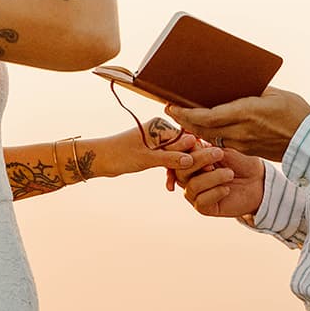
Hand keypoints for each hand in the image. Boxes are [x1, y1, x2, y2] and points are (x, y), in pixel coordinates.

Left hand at [91, 118, 221, 179]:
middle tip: (204, 177)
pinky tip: (170, 184)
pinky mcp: (153, 149)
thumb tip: (191, 159)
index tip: (209, 166)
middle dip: (190, 162)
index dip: (197, 153)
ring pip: (176, 154)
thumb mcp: (146, 159)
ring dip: (179, 169)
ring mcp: (157, 139)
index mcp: (159, 126)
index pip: (185, 138)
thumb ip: (169, 158)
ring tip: (180, 184)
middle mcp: (160, 129)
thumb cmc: (119, 155)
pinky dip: (169, 170)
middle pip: (183, 146)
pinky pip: (168, 159)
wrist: (100, 159)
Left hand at [166, 87, 309, 161]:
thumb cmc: (296, 113)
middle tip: (170, 111)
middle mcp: (241, 130)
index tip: (172, 106)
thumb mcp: (274, 94)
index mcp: (246, 112)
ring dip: (195, 130)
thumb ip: (253, 90)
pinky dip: (210, 136)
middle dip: (184, 121)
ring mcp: (243, 143)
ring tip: (183, 119)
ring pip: (211, 138)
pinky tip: (204, 130)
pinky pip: (223, 143)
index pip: (208, 116)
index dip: (187, 113)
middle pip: (203, 128)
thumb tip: (238, 84)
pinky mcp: (248, 150)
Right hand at [174, 145, 264, 218]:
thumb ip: (207, 149)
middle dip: (199, 160)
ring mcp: (195, 193)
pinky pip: (201, 201)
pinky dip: (215, 193)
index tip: (196, 140)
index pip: (177, 155)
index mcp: (190, 160)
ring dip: (213, 177)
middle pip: (181, 170)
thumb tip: (192, 144)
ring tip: (230, 174)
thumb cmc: (240, 162)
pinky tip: (227, 189)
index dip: (184, 148)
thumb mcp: (225, 151)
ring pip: (192, 186)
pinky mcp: (204, 207)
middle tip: (219, 154)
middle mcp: (189, 177)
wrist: (258, 182)